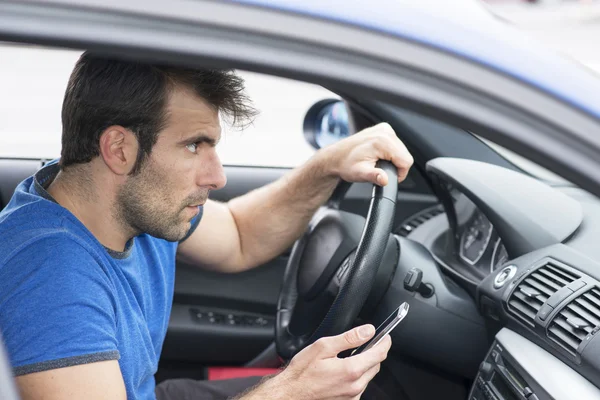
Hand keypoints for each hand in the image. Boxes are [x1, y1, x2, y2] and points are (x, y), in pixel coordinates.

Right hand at [253, 324, 391, 399]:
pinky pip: (360, 385)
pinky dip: (358, 376)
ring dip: (366, 364)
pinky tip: (344, 370)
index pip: (379, 354)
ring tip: (350, 357)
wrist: (292, 392)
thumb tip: (368, 331)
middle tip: (365, 343)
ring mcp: (353, 395)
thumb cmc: (303, 371)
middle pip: (376, 365)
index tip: (385, 335)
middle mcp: (356, 385)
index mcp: (351, 370)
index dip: (384, 341)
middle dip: (374, 352)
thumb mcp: (324, 346)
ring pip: (369, 375)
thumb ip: (349, 338)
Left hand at [320, 122, 413, 185]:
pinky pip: (396, 144)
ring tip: (377, 162)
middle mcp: (385, 132)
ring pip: (402, 150)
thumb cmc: (346, 164)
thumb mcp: (360, 173)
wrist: (336, 157)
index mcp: (382, 141)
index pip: (406, 161)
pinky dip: (390, 152)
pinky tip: (378, 155)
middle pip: (405, 155)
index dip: (400, 173)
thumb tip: (385, 180)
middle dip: (396, 166)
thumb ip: (374, 176)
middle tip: (380, 170)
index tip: (388, 176)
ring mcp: (384, 129)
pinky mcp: (383, 129)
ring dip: (393, 159)